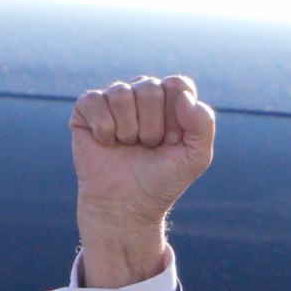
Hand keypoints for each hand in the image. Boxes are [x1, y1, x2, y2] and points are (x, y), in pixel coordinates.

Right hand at [69, 74, 215, 286]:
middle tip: (148, 146)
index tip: (173, 141)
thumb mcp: (196, 157)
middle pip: (149, 87)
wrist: (127, 205)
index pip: (177, 84)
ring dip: (128, 130)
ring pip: (121, 93)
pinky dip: (104, 129)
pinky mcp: (87, 108)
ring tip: (128, 146)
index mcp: (170, 100)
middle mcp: (142, 94)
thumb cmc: (162, 180)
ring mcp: (114, 99)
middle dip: (152, 126)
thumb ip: (204, 124)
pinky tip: (106, 143)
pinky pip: (94, 101)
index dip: (176, 115)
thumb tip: (183, 96)